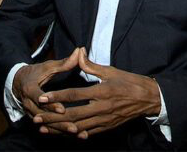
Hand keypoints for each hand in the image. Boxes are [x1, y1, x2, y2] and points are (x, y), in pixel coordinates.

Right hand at [12, 47, 80, 131]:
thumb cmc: (36, 73)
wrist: (18, 82)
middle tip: (74, 127)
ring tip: (75, 132)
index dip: (50, 104)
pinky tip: (70, 135)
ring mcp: (30, 112)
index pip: (39, 98)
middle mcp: (27, 102)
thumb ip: (64, 62)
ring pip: (44, 123)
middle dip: (58, 121)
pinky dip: (56, 131)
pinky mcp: (34, 117)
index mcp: (30, 88)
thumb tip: (80, 51)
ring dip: (59, 129)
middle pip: (42, 115)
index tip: (62, 109)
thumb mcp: (48, 66)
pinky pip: (45, 126)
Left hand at [33, 47, 160, 138]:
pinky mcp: (108, 126)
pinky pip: (90, 132)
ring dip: (60, 129)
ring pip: (78, 126)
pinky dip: (76, 134)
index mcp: (101, 91)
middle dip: (53, 117)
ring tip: (44, 129)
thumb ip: (91, 65)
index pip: (75, 94)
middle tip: (37, 118)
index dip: (57, 97)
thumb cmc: (129, 82)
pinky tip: (65, 135)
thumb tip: (79, 52)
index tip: (43, 98)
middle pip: (72, 114)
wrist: (148, 98)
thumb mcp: (111, 71)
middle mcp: (102, 107)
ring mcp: (105, 119)